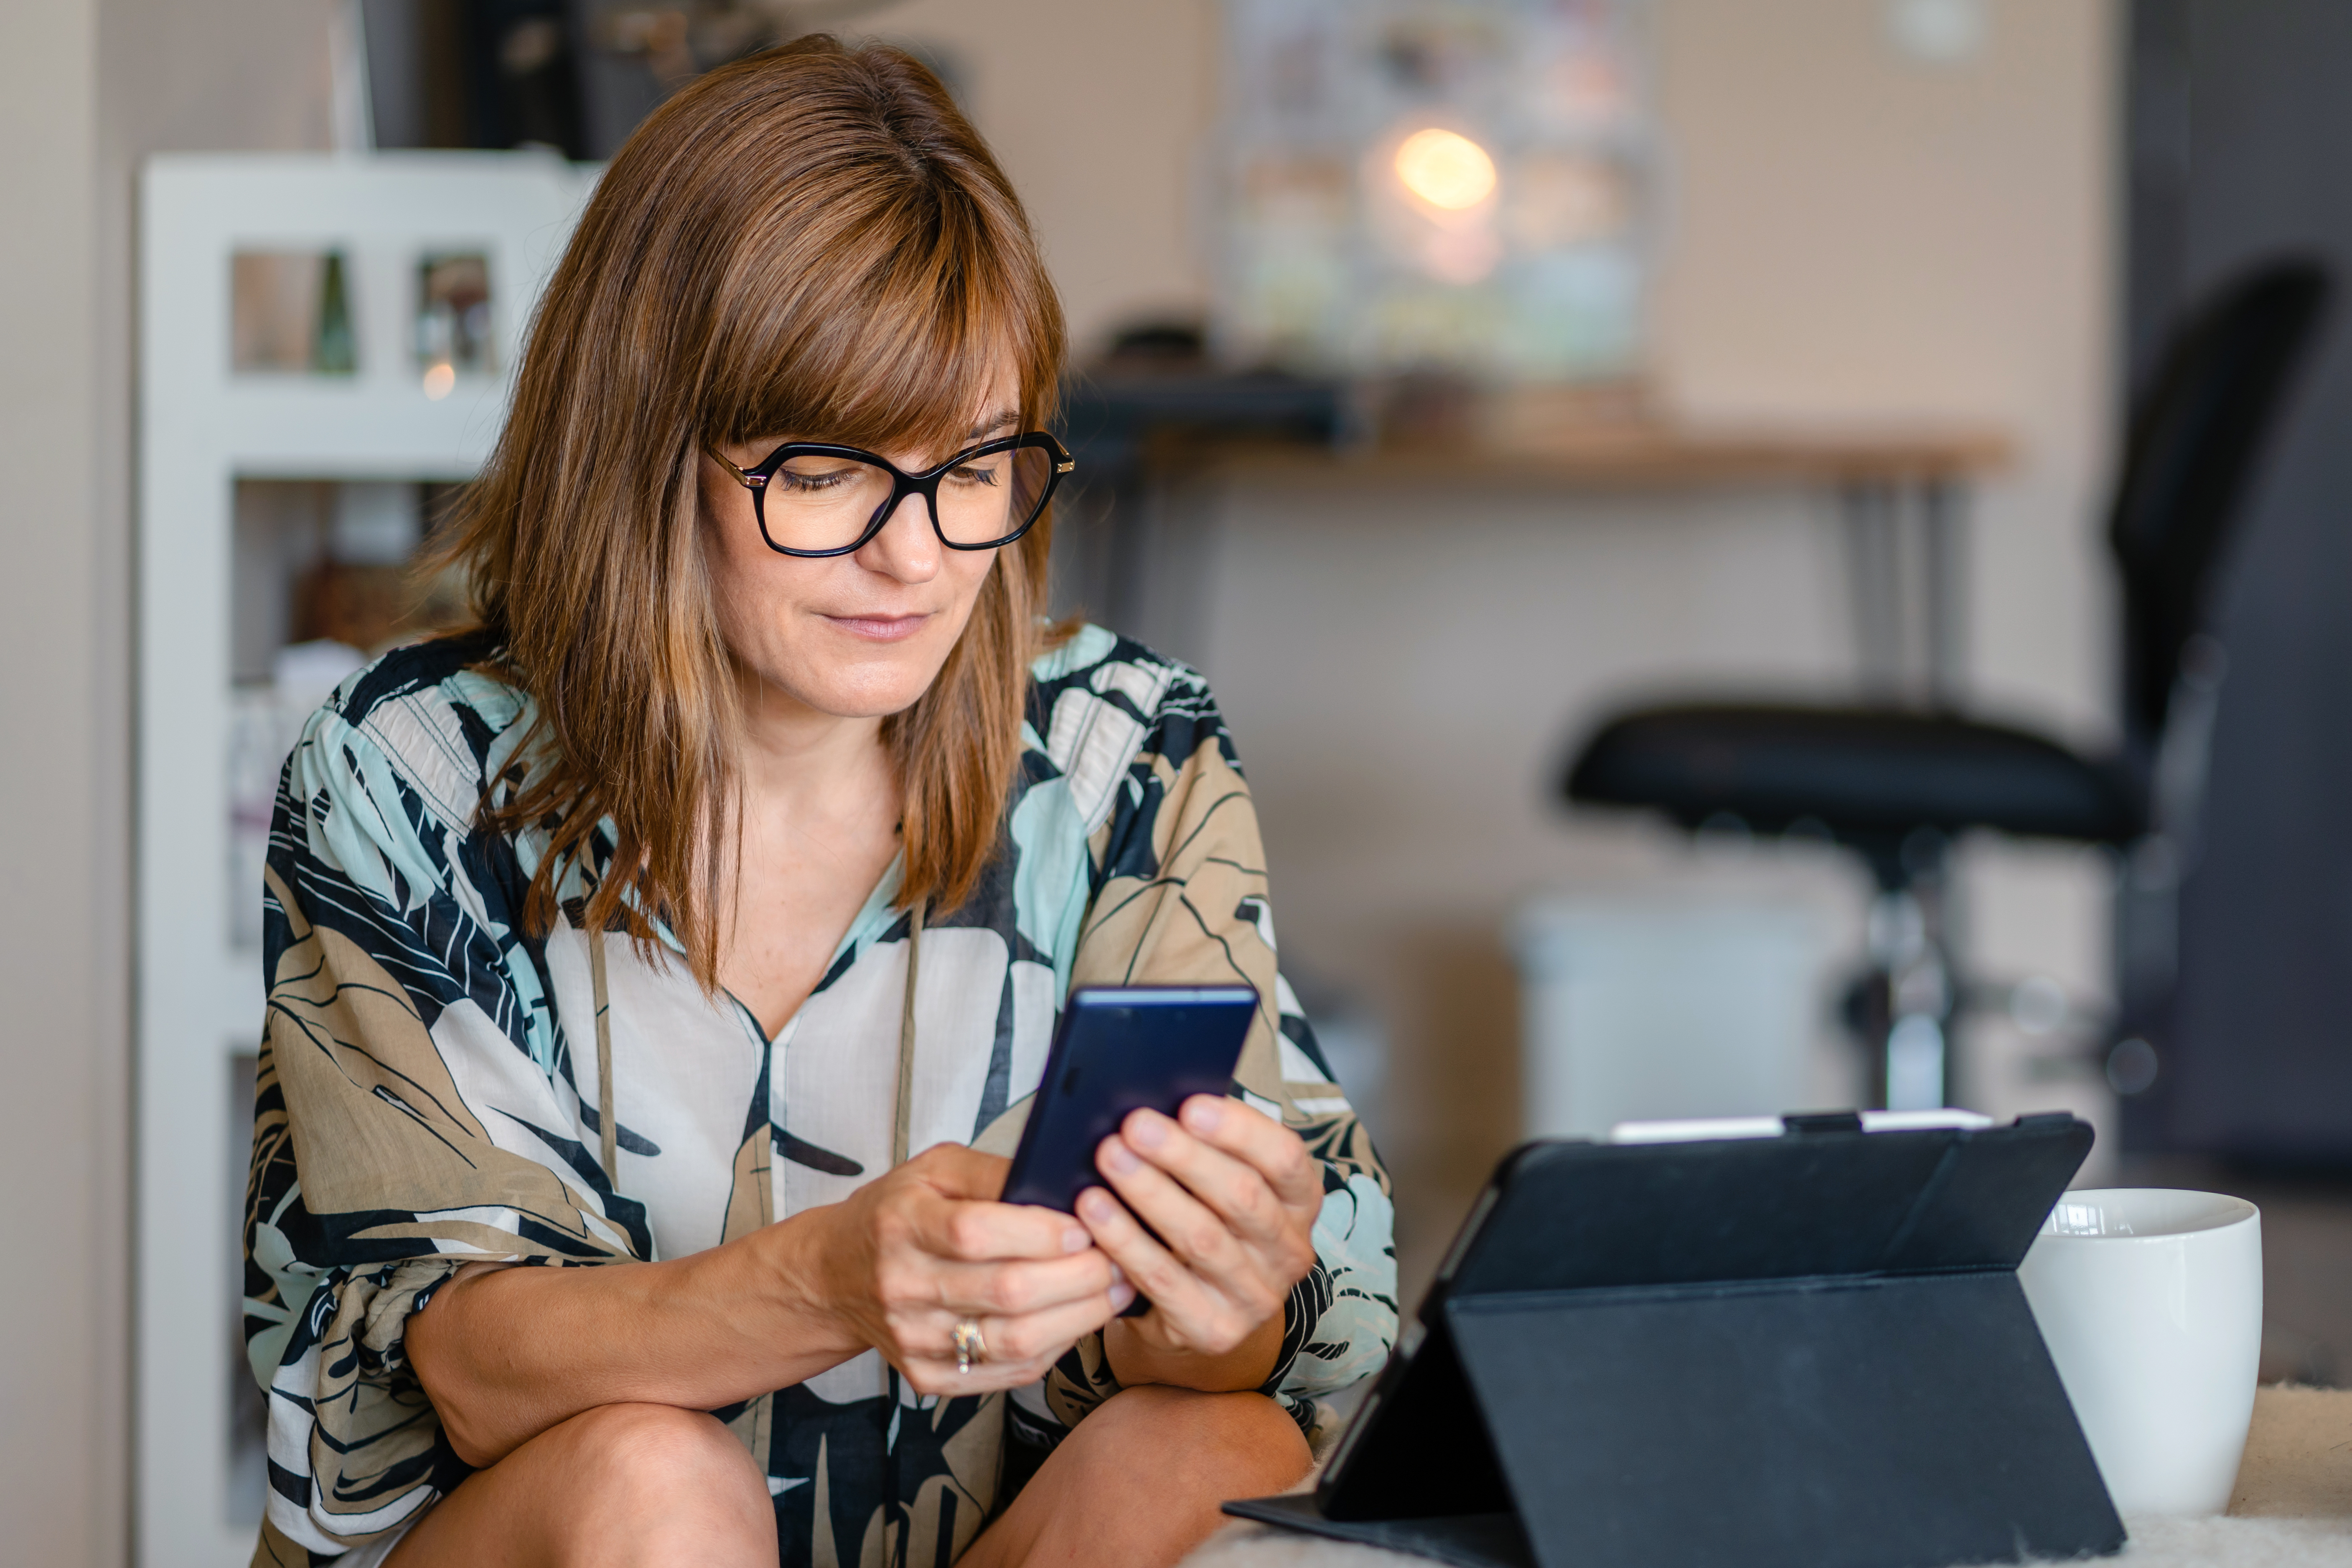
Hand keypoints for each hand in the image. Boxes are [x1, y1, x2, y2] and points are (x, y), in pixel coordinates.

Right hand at [808, 1143, 1131, 1395]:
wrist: (835, 1275)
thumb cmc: (897, 1212)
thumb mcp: (936, 1168)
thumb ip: (994, 1171)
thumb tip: (1062, 1181)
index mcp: (902, 1222)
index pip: (975, 1233)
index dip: (1040, 1231)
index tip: (1086, 1222)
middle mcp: (902, 1284)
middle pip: (1006, 1292)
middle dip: (1079, 1276)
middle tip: (1120, 1258)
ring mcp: (913, 1338)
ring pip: (1014, 1340)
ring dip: (1079, 1318)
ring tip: (1115, 1291)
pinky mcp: (926, 1377)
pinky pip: (1005, 1373)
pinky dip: (1053, 1350)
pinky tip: (1077, 1322)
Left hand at [1079, 1094, 1320, 1382]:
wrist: (1195, 1311)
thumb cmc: (1205, 1222)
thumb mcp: (1218, 1184)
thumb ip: (1204, 1146)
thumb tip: (1157, 1100)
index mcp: (1299, 1201)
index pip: (1285, 1159)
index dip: (1239, 1130)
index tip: (1189, 1105)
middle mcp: (1289, 1250)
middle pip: (1242, 1196)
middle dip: (1183, 1156)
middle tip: (1134, 1126)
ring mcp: (1257, 1296)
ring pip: (1202, 1237)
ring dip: (1150, 1193)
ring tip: (1109, 1159)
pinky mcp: (1216, 1329)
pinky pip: (1164, 1280)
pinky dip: (1126, 1242)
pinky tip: (1095, 1212)